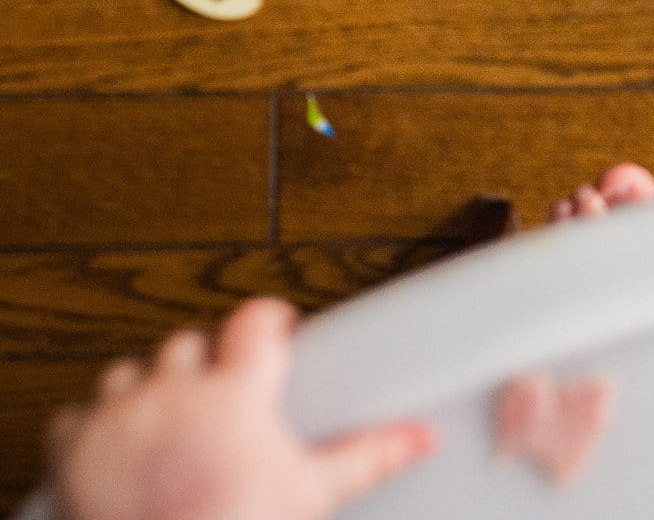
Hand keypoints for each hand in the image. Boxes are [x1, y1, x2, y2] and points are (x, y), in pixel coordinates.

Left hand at [47, 298, 435, 519]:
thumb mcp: (312, 492)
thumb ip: (369, 455)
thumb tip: (420, 438)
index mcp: (236, 393)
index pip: (255, 322)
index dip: (269, 319)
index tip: (275, 328)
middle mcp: (174, 391)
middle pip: (188, 344)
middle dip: (204, 363)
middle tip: (219, 393)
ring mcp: (119, 416)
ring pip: (128, 372)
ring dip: (146, 389)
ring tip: (166, 418)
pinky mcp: (74, 448)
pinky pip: (77, 416)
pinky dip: (94, 427)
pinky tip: (115, 448)